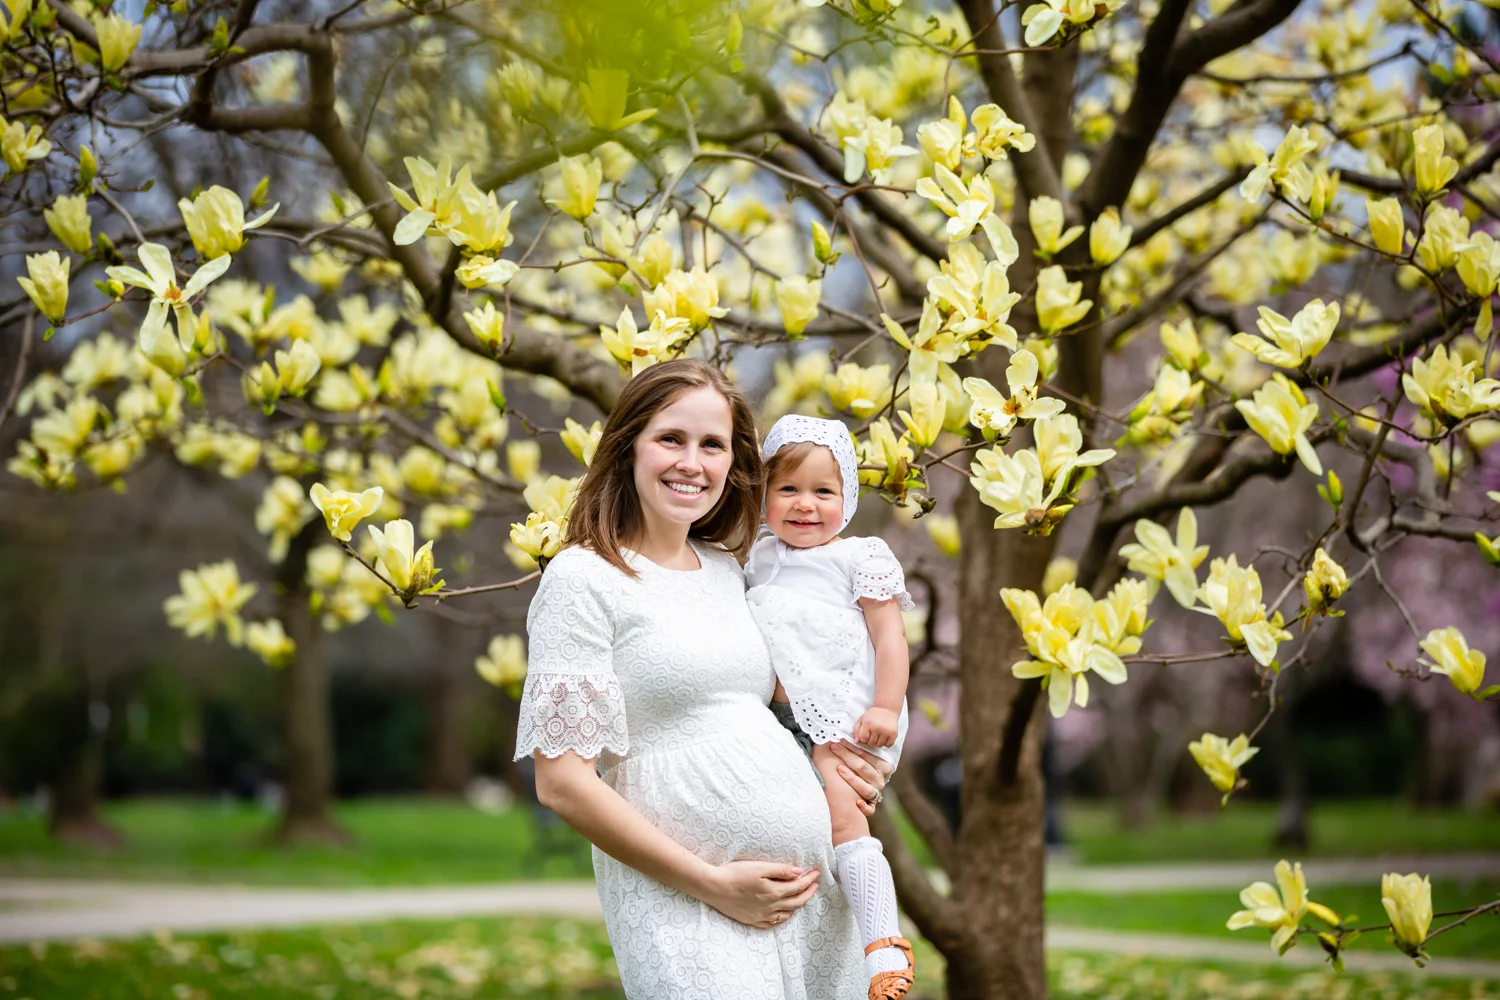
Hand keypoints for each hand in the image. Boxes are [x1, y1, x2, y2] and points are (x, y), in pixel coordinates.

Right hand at [699, 860, 820, 928]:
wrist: (713, 887)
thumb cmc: (735, 873)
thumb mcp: (759, 867)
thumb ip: (780, 870)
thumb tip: (799, 872)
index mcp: (773, 892)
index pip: (798, 886)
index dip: (809, 879)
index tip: (816, 872)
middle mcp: (770, 907)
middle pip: (796, 902)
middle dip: (808, 892)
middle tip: (815, 884)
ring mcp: (762, 916)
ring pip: (787, 914)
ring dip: (798, 905)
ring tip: (802, 896)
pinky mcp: (753, 920)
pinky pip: (774, 923)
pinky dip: (783, 917)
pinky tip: (784, 912)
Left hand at [828, 741, 890, 815]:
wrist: (863, 792)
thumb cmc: (859, 769)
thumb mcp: (862, 757)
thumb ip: (856, 748)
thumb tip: (839, 736)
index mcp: (882, 766)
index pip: (864, 755)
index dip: (850, 747)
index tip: (837, 740)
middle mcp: (880, 780)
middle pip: (863, 768)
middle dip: (847, 756)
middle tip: (833, 748)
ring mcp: (876, 793)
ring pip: (866, 788)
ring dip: (852, 779)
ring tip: (839, 769)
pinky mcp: (871, 807)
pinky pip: (869, 809)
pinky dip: (864, 806)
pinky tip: (857, 802)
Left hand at [854, 708, 898, 747]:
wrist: (887, 709)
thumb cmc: (873, 715)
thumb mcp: (862, 719)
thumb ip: (856, 730)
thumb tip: (857, 742)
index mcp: (868, 724)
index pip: (863, 739)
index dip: (863, 738)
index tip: (866, 733)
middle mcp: (877, 728)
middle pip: (871, 743)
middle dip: (870, 740)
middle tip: (872, 733)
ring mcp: (886, 731)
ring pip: (879, 745)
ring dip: (877, 742)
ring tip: (878, 735)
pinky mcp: (894, 734)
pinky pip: (888, 745)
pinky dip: (885, 743)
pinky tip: (884, 737)